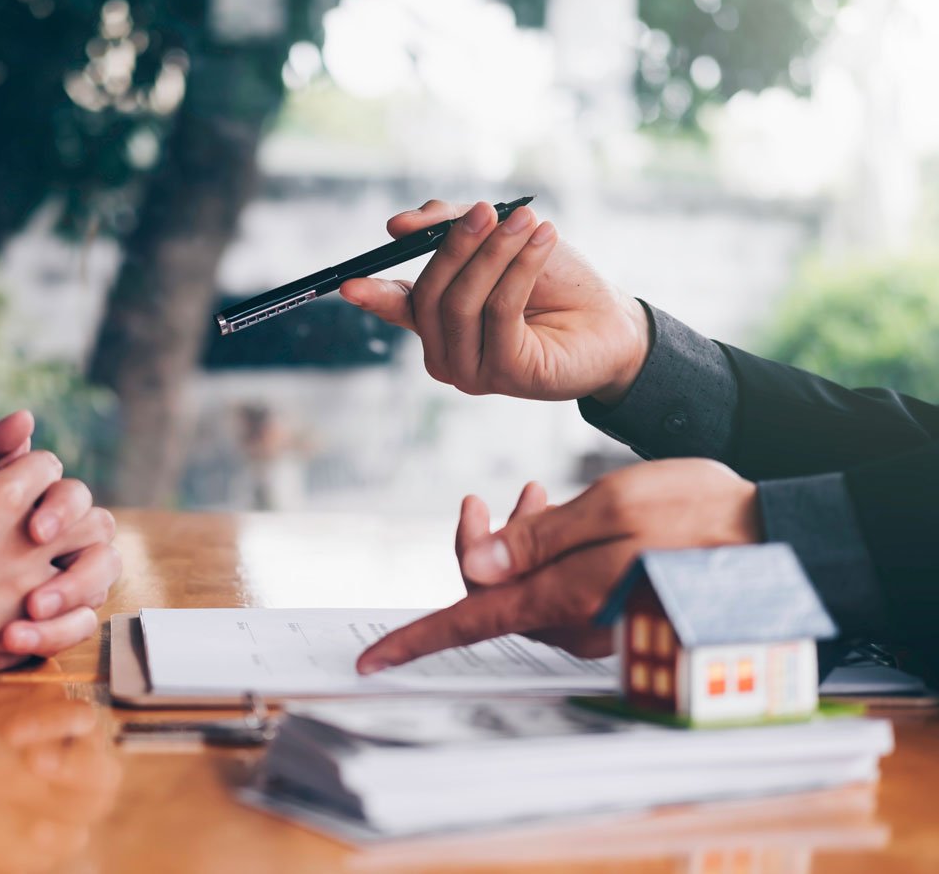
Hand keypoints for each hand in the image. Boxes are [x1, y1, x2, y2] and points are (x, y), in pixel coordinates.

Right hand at [339, 200, 650, 403]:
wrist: (612, 321)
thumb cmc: (556, 283)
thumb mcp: (501, 241)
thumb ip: (451, 228)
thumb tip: (397, 225)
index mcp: (438, 324)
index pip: (398, 307)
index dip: (373, 294)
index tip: (348, 284)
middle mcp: (447, 353)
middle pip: (432, 295)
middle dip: (457, 246)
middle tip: (488, 210)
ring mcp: (472, 372)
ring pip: (463, 303)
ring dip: (495, 253)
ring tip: (528, 220)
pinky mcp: (506, 375)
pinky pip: (500, 312)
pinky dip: (519, 268)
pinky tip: (543, 239)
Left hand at [357, 459, 761, 672]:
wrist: (777, 535)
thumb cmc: (701, 515)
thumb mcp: (615, 506)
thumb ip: (540, 539)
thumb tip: (475, 569)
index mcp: (567, 598)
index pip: (472, 620)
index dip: (416, 639)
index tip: (370, 658)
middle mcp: (576, 620)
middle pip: (493, 595)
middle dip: (483, 542)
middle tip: (497, 492)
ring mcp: (597, 619)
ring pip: (524, 585)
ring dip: (517, 537)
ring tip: (535, 488)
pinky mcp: (614, 607)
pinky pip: (556, 586)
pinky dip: (545, 547)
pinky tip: (556, 509)